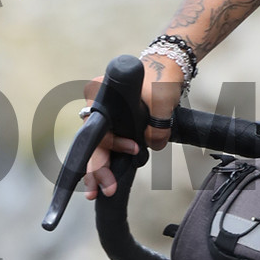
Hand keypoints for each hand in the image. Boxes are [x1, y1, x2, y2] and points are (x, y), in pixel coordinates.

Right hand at [81, 58, 184, 199]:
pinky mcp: (113, 125)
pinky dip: (105, 161)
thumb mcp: (163, 100)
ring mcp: (103, 117)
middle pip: (93, 142)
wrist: (165, 68)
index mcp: (100, 95)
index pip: (100, 127)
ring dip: (98, 168)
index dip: (114, 144)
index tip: (135, 148)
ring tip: (97, 191)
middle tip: (102, 190)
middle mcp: (96, 107)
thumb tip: (152, 146)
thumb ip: (158, 126)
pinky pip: (105, 146)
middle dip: (96, 168)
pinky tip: (102, 181)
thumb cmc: (160, 79)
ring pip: (96, 147)